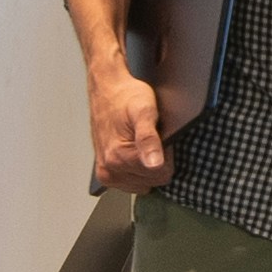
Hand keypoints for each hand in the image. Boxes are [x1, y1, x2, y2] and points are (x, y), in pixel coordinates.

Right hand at [88, 59, 169, 192]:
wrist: (107, 88)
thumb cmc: (125, 96)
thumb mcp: (145, 111)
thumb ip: (150, 139)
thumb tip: (154, 164)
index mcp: (118, 157)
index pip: (161, 174)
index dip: (167, 154)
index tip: (158, 136)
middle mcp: (109, 169)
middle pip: (153, 181)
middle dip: (157, 161)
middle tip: (148, 137)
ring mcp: (106, 173)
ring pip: (144, 183)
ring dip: (147, 165)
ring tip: (139, 142)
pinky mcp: (105, 173)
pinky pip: (133, 182)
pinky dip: (137, 169)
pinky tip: (133, 150)